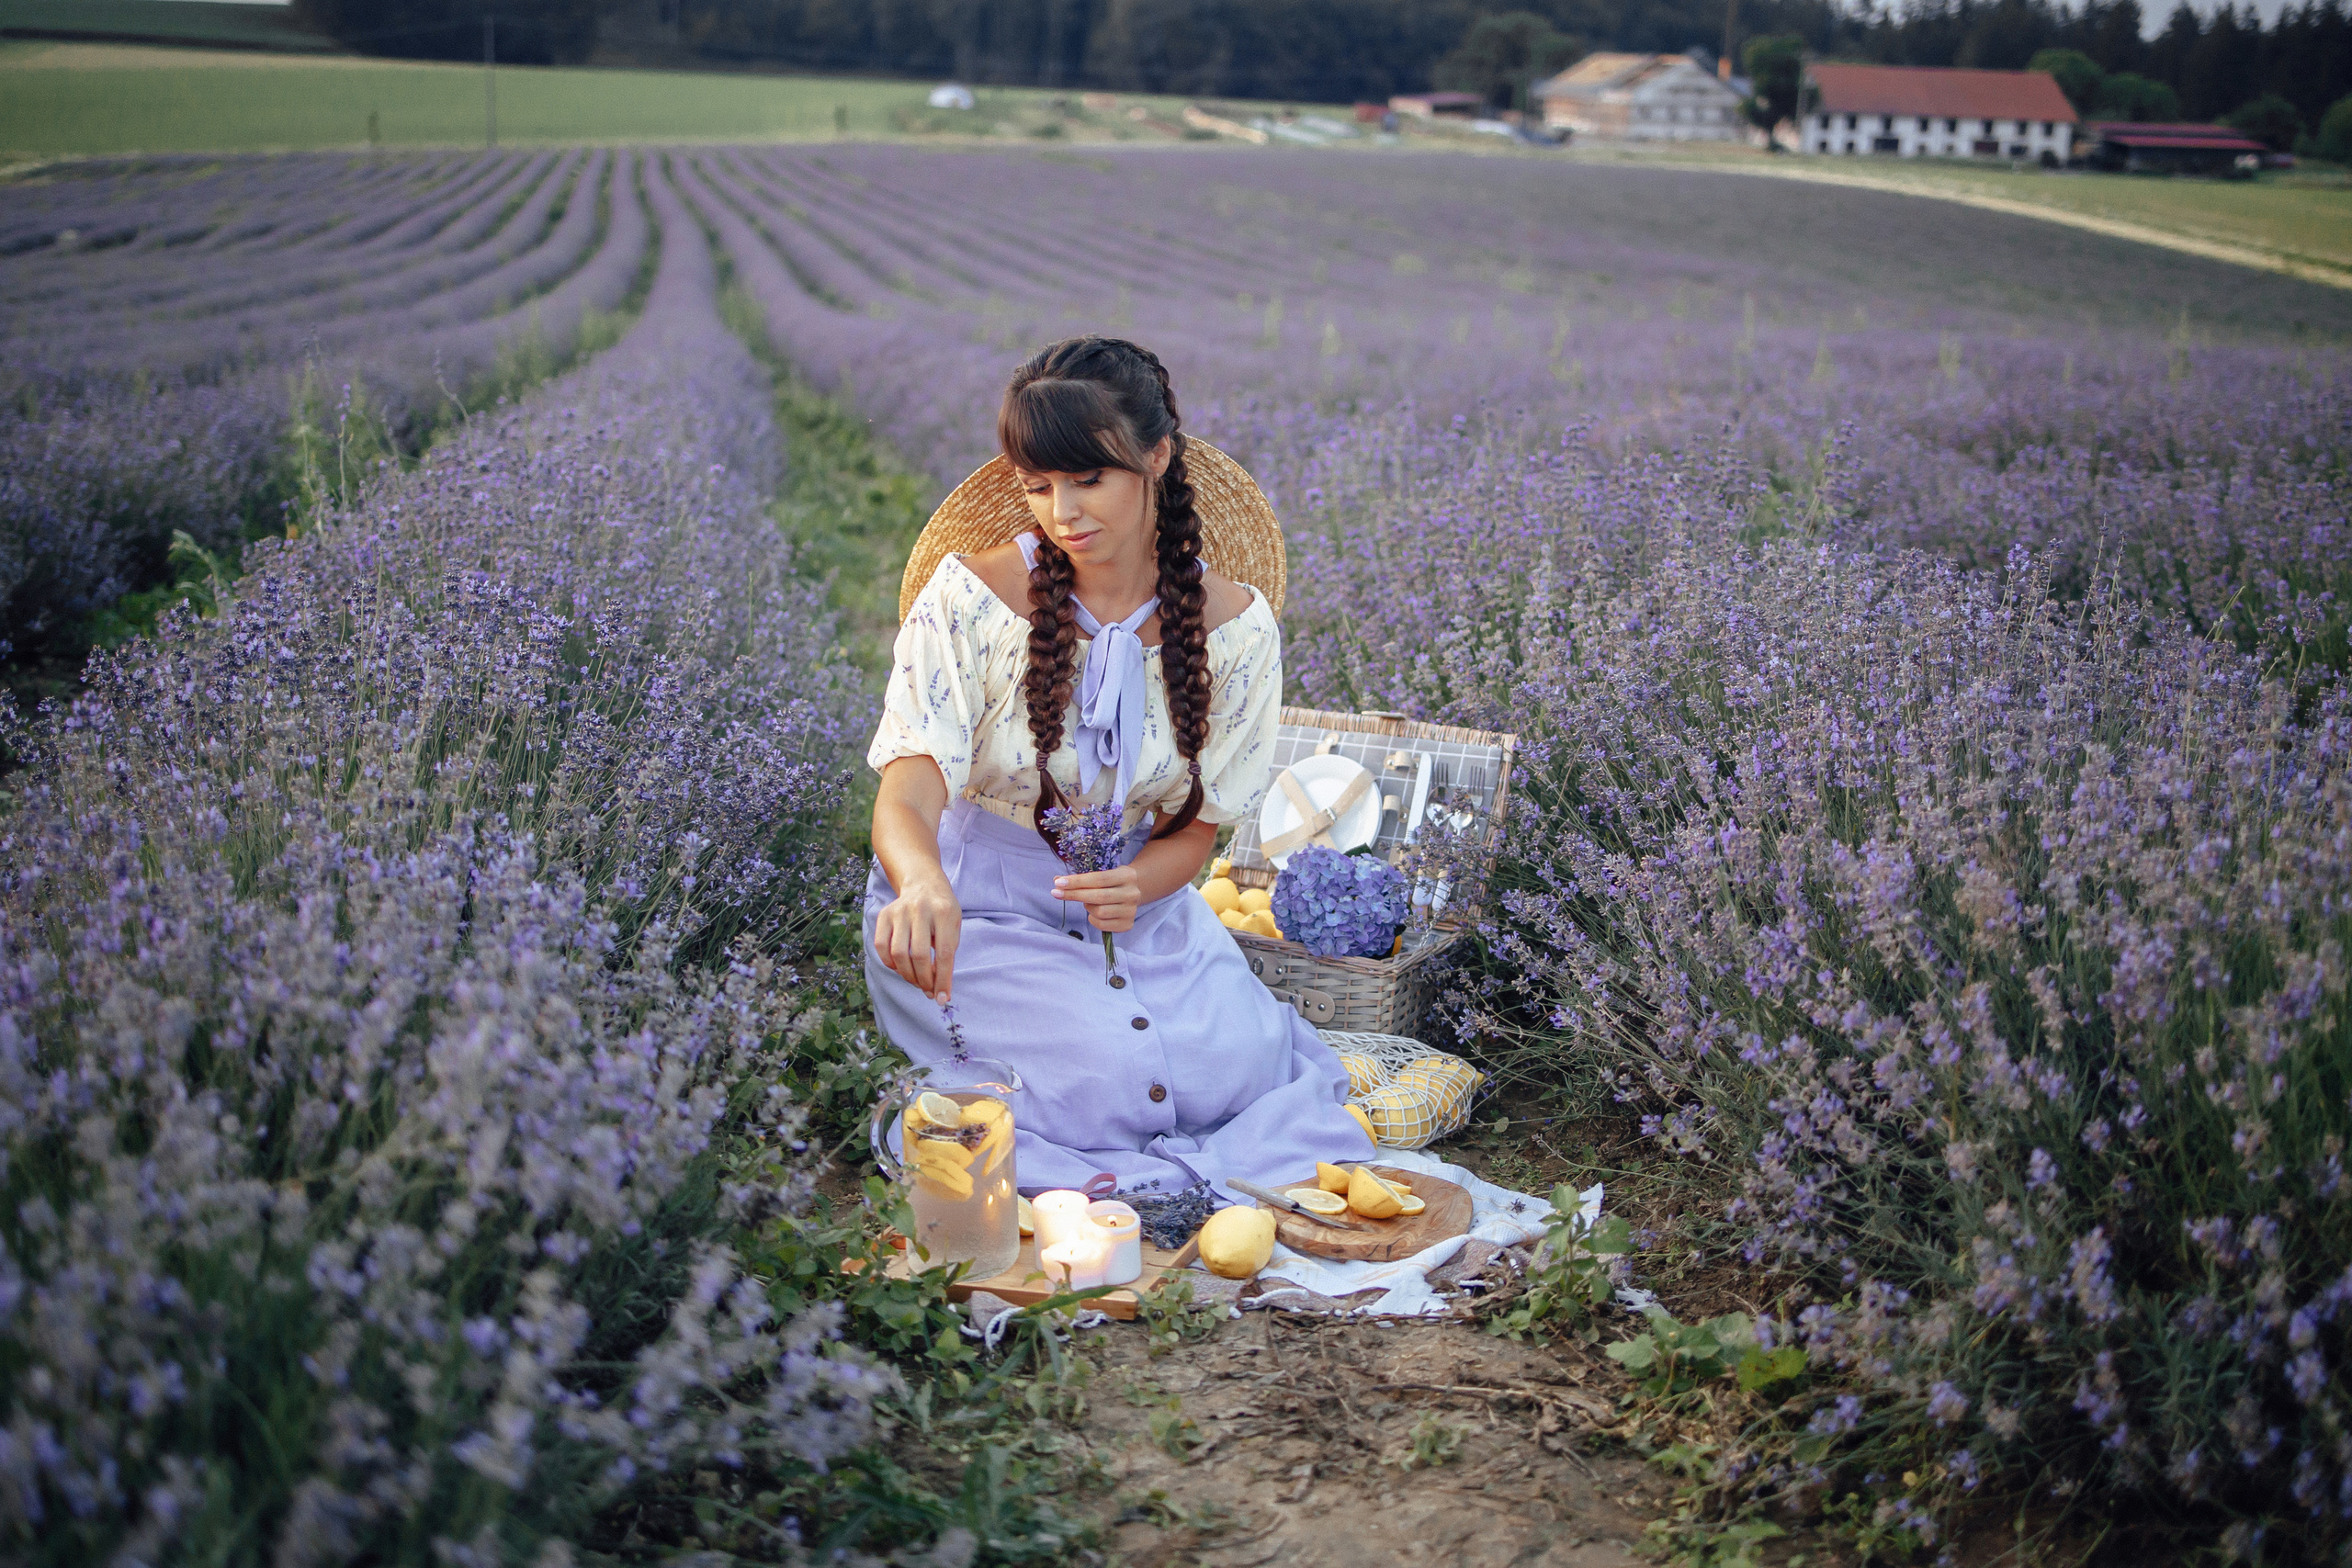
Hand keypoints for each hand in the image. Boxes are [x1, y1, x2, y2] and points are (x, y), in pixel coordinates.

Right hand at [873, 876, 961, 1001]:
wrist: (924, 884)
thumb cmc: (942, 911)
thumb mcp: (953, 927)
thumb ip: (947, 954)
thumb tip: (937, 988)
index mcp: (944, 912)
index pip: (944, 953)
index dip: (943, 979)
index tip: (942, 999)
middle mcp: (920, 910)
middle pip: (918, 955)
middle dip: (923, 980)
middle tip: (928, 991)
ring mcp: (899, 911)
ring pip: (898, 954)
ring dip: (907, 975)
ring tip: (916, 981)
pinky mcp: (884, 915)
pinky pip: (881, 947)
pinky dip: (890, 964)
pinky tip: (901, 967)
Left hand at [1053, 865, 1141, 932]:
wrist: (1135, 891)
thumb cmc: (1113, 881)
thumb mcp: (1102, 873)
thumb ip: (1082, 878)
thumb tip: (1058, 880)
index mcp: (1127, 876)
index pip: (1099, 879)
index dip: (1077, 881)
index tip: (1058, 883)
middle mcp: (1132, 893)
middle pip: (1099, 896)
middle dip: (1074, 895)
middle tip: (1056, 893)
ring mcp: (1131, 910)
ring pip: (1099, 912)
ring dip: (1087, 907)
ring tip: (1088, 902)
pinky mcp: (1128, 924)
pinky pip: (1102, 925)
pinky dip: (1092, 919)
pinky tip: (1094, 913)